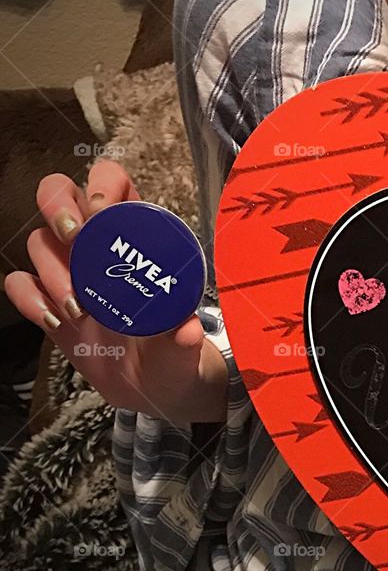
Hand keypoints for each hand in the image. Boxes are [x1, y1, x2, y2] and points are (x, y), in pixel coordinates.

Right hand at [4, 162, 226, 424]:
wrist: (155, 389)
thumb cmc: (177, 354)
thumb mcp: (186, 347)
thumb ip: (184, 338)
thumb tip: (185, 330)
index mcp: (140, 237)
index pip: (114, 182)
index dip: (103, 185)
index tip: (104, 213)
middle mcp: (99, 246)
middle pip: (60, 193)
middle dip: (59, 208)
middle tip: (75, 241)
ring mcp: (70, 273)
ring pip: (38, 241)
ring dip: (52, 269)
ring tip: (82, 308)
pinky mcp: (49, 305)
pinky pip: (18, 284)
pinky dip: (30, 299)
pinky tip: (59, 323)